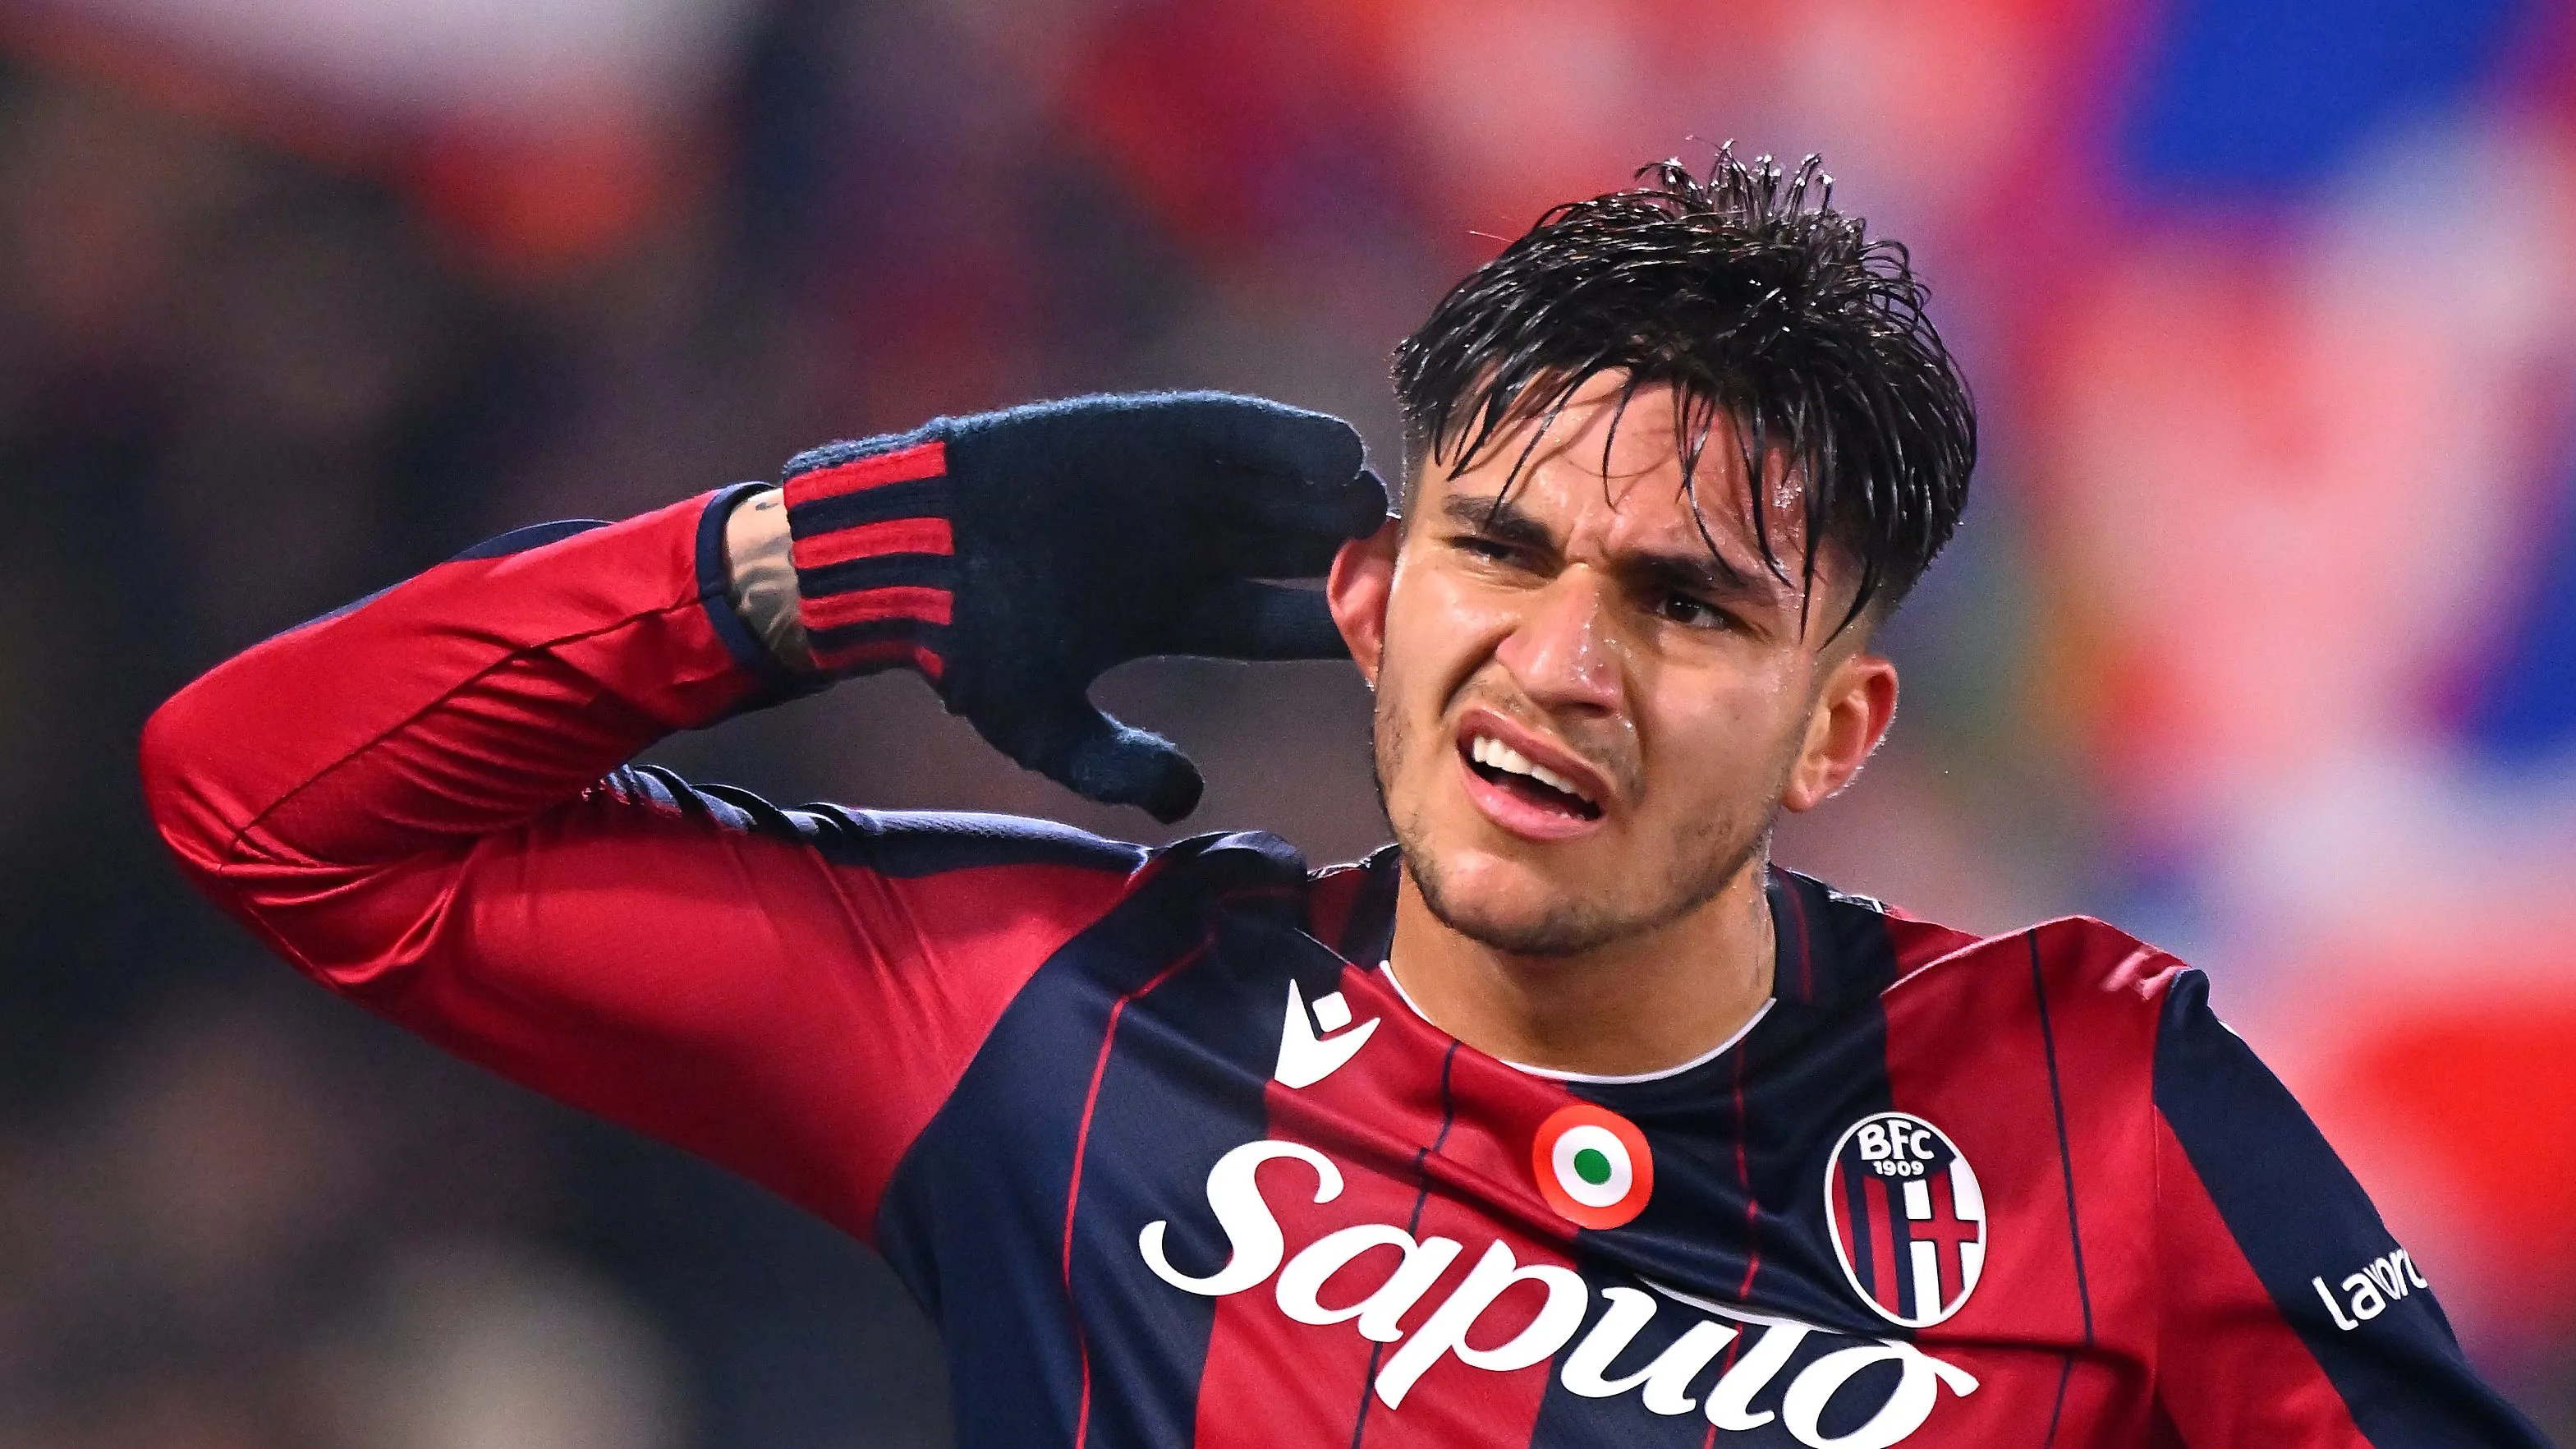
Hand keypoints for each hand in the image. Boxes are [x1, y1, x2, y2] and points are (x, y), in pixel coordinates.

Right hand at [780, 392, 1386, 821]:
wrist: (901, 558)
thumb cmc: (963, 644)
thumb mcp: (1045, 724)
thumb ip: (1113, 763)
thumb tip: (1187, 796)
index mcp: (1166, 609)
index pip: (1269, 621)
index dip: (1323, 627)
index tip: (1381, 638)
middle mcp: (1178, 544)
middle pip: (1284, 548)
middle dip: (1341, 552)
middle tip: (1405, 562)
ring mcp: (1162, 485)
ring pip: (1269, 486)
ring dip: (1325, 492)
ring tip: (1376, 503)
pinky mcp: (1140, 432)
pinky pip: (1228, 430)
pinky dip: (1281, 436)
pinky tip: (1335, 450)